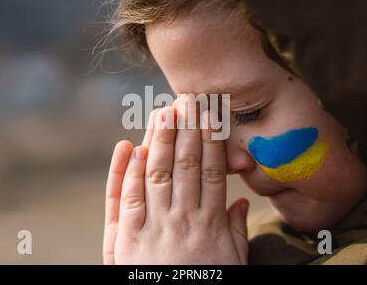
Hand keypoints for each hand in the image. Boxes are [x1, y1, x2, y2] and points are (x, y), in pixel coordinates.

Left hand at [103, 96, 248, 263]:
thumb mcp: (231, 265)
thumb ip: (236, 232)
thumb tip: (240, 201)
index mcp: (211, 224)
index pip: (213, 171)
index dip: (211, 140)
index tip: (211, 116)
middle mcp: (182, 219)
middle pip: (185, 165)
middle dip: (186, 129)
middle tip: (186, 100)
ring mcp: (153, 226)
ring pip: (155, 174)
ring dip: (158, 140)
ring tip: (162, 112)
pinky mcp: (126, 237)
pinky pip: (126, 198)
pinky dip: (126, 172)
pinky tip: (130, 148)